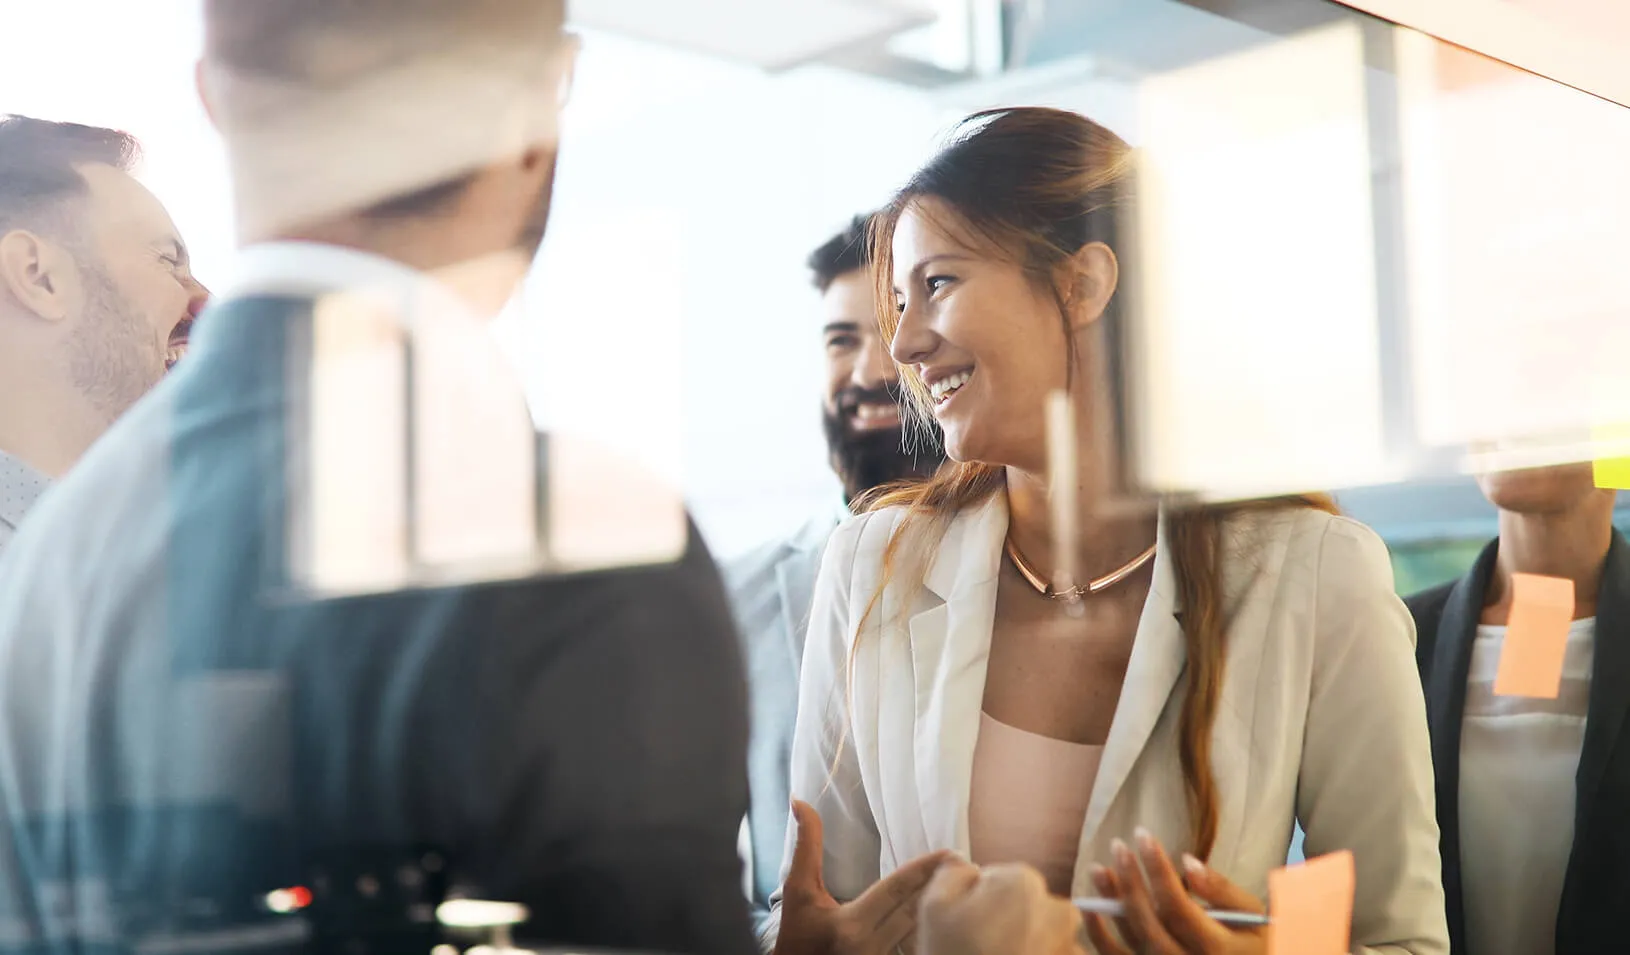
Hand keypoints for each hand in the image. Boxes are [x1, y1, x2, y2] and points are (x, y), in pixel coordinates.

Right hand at [774, 800, 952, 954]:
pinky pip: (916, 948)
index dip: (925, 870)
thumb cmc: (796, 933)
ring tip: (966, 887)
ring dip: (942, 910)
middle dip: (944, 887)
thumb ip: (806, 845)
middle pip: (917, 911)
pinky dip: (931, 931)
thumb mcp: (798, 889)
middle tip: (969, 865)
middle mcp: (870, 946)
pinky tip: (947, 917)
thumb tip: (800, 801)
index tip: (950, 853)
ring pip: (922, 932)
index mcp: (852, 923)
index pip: (897, 890)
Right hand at [917, 859, 1084, 954]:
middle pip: (1027, 903)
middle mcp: (1057, 908)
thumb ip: (953, 872)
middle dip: (1009, 920)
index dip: (981, 899)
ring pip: (1045, 933)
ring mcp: (1071, 945)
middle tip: (983, 946)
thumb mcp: (933, 906)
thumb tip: (966, 866)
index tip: (970, 924)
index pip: (1000, 878)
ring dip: (1028, 944)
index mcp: (1023, 883)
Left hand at [1084, 828, 1265, 954]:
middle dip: (1130, 883)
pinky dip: (1098, 937)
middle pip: (1149, 924)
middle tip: (1118, 846)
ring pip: (1131, 941)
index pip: (1177, 907)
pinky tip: (1089, 908)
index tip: (1144, 834)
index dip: (1157, 870)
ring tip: (1099, 868)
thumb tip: (1187, 861)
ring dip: (1111, 903)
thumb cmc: (1255, 940)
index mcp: (1217, 951)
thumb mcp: (1253, 914)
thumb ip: (1222, 890)